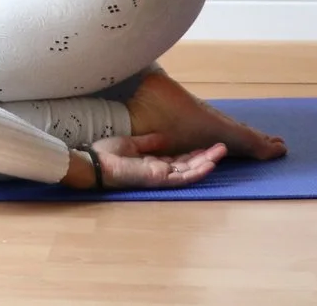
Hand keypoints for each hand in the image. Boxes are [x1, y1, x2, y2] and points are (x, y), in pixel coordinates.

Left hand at [90, 131, 226, 189]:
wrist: (95, 163)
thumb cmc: (108, 155)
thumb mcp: (131, 144)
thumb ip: (148, 143)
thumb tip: (164, 137)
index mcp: (153, 163)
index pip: (179, 159)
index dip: (194, 153)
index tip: (207, 145)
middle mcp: (159, 171)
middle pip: (188, 166)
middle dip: (205, 157)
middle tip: (222, 148)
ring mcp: (160, 177)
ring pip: (189, 172)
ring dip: (206, 163)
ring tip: (221, 153)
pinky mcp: (158, 179)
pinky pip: (181, 177)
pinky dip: (196, 172)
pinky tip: (209, 165)